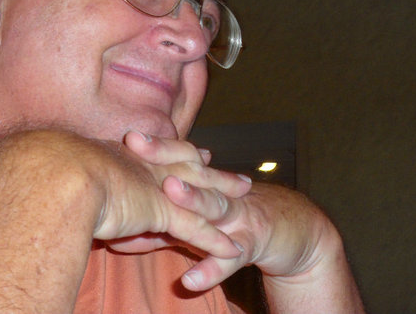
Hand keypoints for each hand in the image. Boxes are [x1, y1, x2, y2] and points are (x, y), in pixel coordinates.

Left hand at [124, 132, 364, 312]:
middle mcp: (219, 193)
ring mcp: (236, 216)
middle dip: (163, 156)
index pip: (178, 159)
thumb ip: (163, 226)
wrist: (296, 231)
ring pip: (212, 205)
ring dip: (192, 198)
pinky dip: (210, 270)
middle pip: (190, 170)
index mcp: (206, 183)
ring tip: (170, 190)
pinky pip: (228, 260)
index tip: (128, 135)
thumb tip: (119, 234)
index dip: (156, 147)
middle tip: (136, 144)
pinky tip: (190, 280)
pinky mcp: (250, 245)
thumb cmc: (235, 224)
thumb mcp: (201, 219)